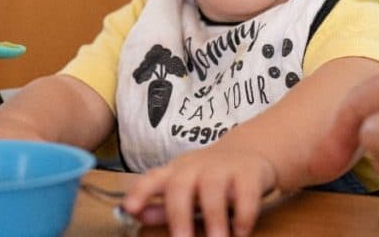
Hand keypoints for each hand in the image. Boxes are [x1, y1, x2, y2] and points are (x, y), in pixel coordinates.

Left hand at [122, 141, 273, 236]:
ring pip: (213, 187)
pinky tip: (241, 231)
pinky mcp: (249, 172)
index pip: (153, 178)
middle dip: (178, 213)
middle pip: (181, 184)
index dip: (140, 191)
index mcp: (177, 171)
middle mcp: (197, 167)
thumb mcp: (186, 189)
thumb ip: (162, 206)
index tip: (130, 208)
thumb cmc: (209, 176)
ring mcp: (223, 167)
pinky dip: (244, 212)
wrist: (249, 150)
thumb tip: (135, 215)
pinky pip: (246, 191)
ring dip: (214, 216)